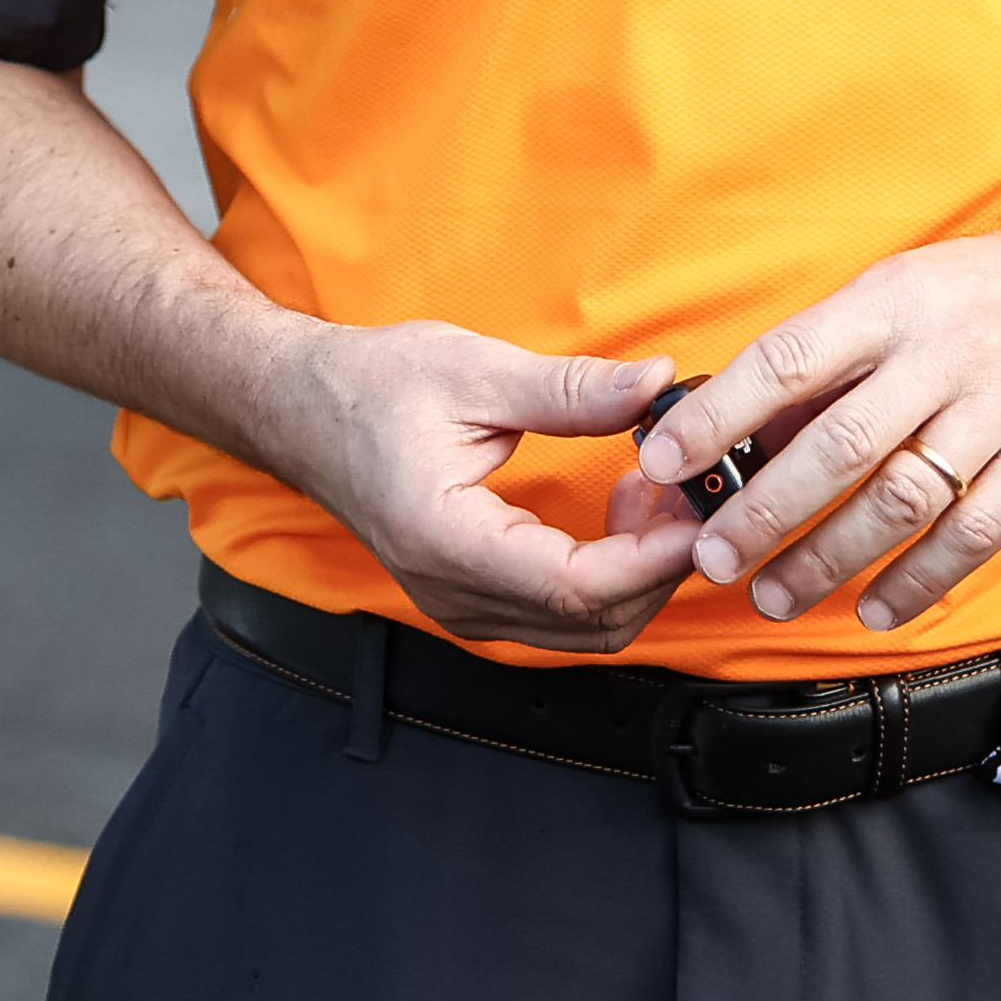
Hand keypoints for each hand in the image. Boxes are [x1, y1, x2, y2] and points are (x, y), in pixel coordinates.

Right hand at [250, 318, 693, 653]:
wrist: (301, 410)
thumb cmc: (369, 388)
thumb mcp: (473, 371)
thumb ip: (570, 389)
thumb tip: (655, 385)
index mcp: (447, 540)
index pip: (575, 586)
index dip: (652, 559)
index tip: (699, 515)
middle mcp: (453, 592)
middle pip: (592, 623)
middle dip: (660, 565)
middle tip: (692, 490)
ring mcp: (461, 605)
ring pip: (584, 629)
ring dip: (639, 571)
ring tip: (657, 489)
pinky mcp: (473, 597)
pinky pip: (562, 613)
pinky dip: (610, 573)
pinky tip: (623, 510)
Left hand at [632, 208, 1000, 632]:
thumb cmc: (989, 294)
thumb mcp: (902, 295)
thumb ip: (830, 365)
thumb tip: (739, 433)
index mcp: (892, 302)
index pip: (787, 359)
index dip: (719, 414)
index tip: (663, 460)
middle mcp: (946, 351)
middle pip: (841, 442)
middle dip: (766, 510)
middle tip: (715, 558)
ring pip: (903, 498)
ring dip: (831, 559)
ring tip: (777, 595)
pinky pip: (975, 533)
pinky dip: (919, 581)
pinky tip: (876, 608)